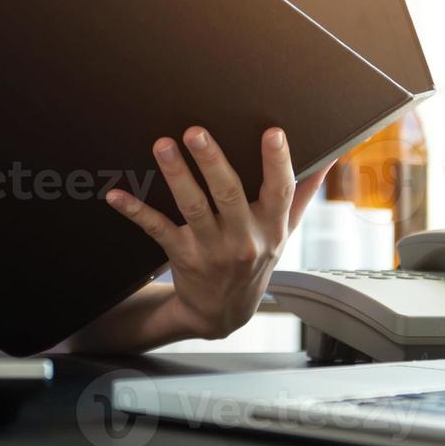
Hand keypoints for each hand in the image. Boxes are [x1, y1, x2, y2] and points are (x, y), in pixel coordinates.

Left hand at [105, 126, 327, 341]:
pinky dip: (135, 211)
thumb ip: (301, 194)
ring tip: (163, 145)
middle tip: (195, 131)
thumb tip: (329, 158)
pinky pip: (157, 229)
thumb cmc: (255, 261)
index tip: (273, 132)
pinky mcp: (182, 255)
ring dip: (176, 175)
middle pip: (229, 194)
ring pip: (193, 206)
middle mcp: (243, 238)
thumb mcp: (284, 233)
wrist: (223, 314)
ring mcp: (211, 249)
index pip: (280, 191)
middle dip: (212, 161)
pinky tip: (116, 195)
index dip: (277, 162)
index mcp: (271, 227)